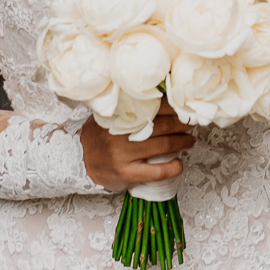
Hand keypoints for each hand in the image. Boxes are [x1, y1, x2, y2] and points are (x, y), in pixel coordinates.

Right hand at [80, 101, 194, 191]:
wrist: (77, 159)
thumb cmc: (99, 136)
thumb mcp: (111, 116)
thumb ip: (131, 109)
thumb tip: (161, 96)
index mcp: (121, 115)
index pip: (153, 106)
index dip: (174, 106)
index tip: (186, 105)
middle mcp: (123, 133)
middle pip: (162, 126)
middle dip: (183, 124)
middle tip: (192, 122)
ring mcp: (124, 154)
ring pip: (163, 146)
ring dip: (182, 143)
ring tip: (190, 141)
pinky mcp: (126, 173)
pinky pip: (155, 172)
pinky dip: (172, 168)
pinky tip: (179, 164)